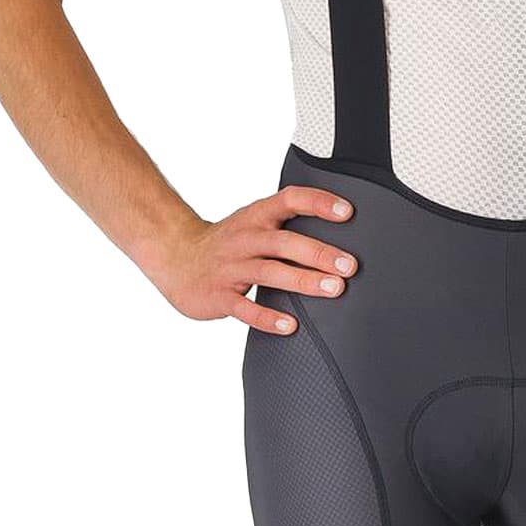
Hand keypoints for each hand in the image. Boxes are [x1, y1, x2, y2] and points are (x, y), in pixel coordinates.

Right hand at [151, 183, 358, 333]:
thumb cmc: (228, 243)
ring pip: (269, 272)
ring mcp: (230, 267)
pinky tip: (290, 325)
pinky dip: (267, 317)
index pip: (290, 200)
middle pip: (284, 242)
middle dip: (319, 252)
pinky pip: (244, 308)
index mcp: (256, 217)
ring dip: (303, 281)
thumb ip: (287, 225)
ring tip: (334, 289)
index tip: (348, 212)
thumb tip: (338, 234)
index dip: (318, 202)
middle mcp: (245, 238)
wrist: (175, 257)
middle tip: (350, 265)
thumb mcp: (253, 223)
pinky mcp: (218, 296)